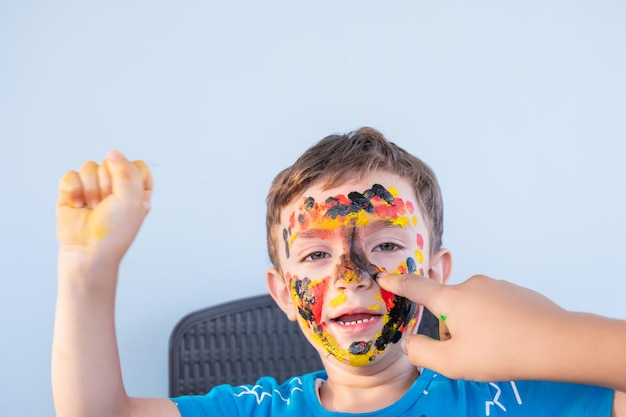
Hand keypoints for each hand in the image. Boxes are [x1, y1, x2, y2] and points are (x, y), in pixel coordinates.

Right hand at [56, 150, 152, 263]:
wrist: (88, 249)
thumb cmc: (115, 230)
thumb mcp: (132, 200)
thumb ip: (127, 171)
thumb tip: (113, 153)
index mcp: (137, 188)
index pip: (137, 165)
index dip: (130, 178)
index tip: (128, 198)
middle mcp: (116, 185)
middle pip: (111, 162)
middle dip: (108, 185)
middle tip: (107, 205)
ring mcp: (93, 186)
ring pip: (90, 166)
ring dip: (91, 190)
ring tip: (93, 208)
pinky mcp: (72, 189)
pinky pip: (71, 175)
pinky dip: (73, 191)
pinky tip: (78, 205)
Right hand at [377, 273, 568, 381]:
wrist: (558, 342)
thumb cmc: (501, 353)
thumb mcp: (453, 363)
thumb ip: (422, 353)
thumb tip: (410, 344)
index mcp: (450, 299)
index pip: (415, 287)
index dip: (396, 283)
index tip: (383, 277)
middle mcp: (471, 285)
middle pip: (447, 305)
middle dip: (450, 328)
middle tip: (469, 353)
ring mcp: (496, 286)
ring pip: (472, 308)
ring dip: (474, 326)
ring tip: (495, 350)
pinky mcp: (517, 292)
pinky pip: (494, 307)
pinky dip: (495, 323)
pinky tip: (511, 340)